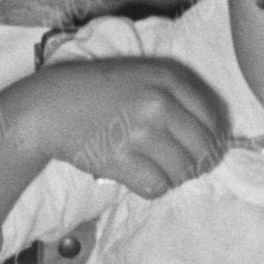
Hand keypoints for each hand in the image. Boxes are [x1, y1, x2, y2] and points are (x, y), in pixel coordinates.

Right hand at [31, 59, 233, 198]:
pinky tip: (140, 177)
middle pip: (203, 148)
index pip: (212, 119)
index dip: (213, 141)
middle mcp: (158, 103)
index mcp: (167, 79)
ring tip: (157, 170)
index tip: (203, 151)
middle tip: (183, 168)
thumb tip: (212, 136)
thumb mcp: (141, 76)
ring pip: (182, 171)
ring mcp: (140, 132)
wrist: (50, 106)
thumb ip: (176, 95)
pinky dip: (153, 187)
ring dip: (174, 177)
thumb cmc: (97, 91)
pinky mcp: (121, 159)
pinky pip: (157, 186)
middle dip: (198, 164)